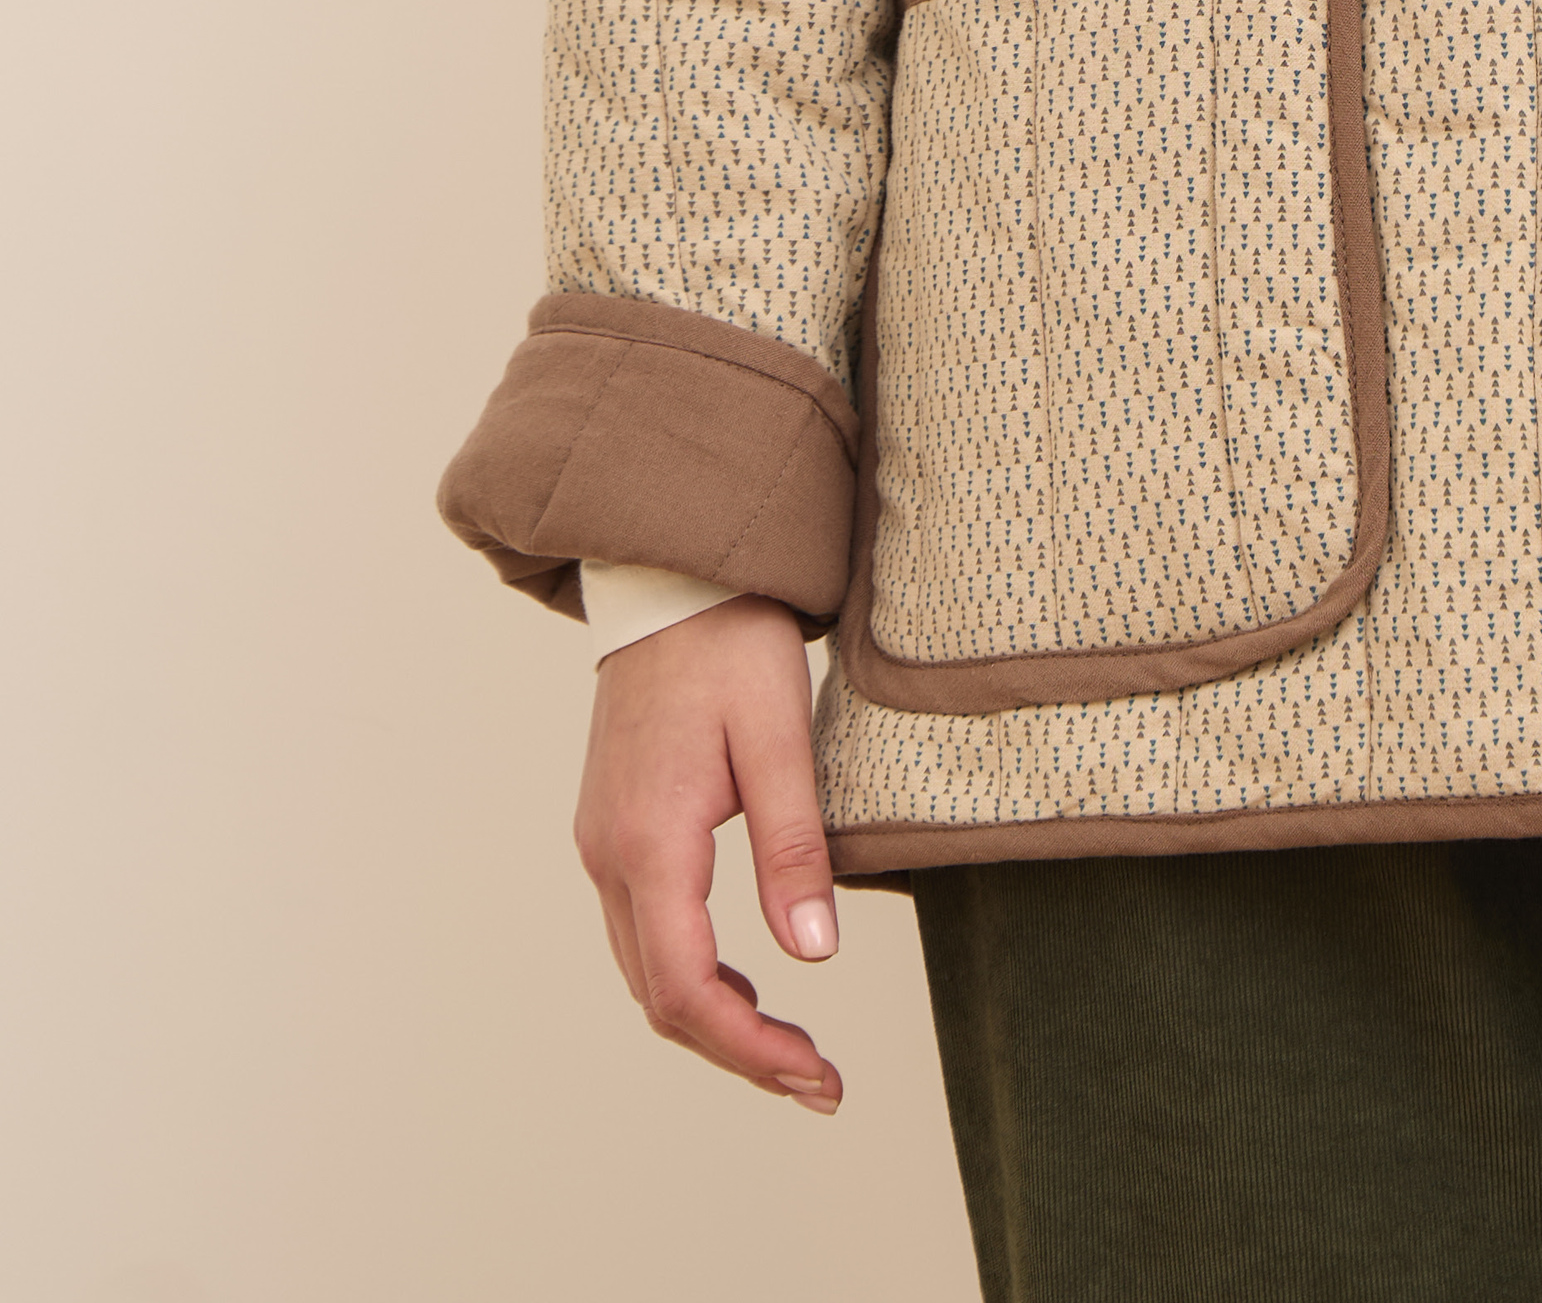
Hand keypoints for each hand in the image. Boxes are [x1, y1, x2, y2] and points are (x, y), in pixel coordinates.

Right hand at [574, 592, 844, 1110]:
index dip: (751, 1049)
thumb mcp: (780, 736)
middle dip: (738, 1052)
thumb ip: (793, 848)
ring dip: (714, 1022)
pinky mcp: (614, 830)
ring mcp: (603, 845)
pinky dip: (692, 976)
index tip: (814, 1076)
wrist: (672, 580)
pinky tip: (747, 981)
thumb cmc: (730, 644)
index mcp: (649, 842)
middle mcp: (609, 856)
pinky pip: (643, 934)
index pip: (688, 989)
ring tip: (791, 1048)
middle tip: (817, 1081)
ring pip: (646, 973)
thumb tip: (814, 954)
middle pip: (660, 999)